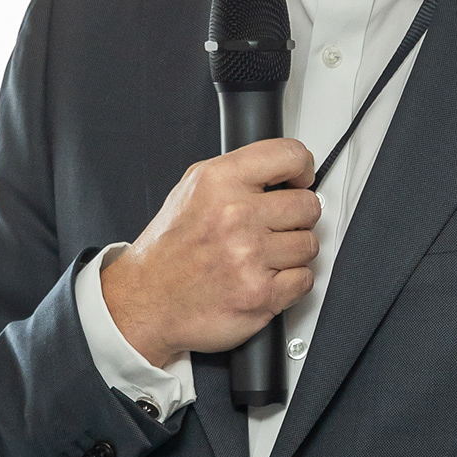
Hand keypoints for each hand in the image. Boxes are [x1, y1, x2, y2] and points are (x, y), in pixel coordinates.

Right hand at [101, 139, 318, 369]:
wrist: (146, 301)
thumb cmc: (169, 251)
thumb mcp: (192, 190)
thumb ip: (238, 175)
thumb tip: (285, 175)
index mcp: (219, 182)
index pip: (290, 155)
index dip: (302, 169)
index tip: (300, 180)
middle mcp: (235, 216)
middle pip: (308, 205)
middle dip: (296, 218)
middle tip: (273, 228)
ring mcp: (249, 256)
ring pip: (309, 244)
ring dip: (292, 253)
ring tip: (262, 256)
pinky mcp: (261, 294)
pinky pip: (304, 279)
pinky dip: (290, 282)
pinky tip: (264, 277)